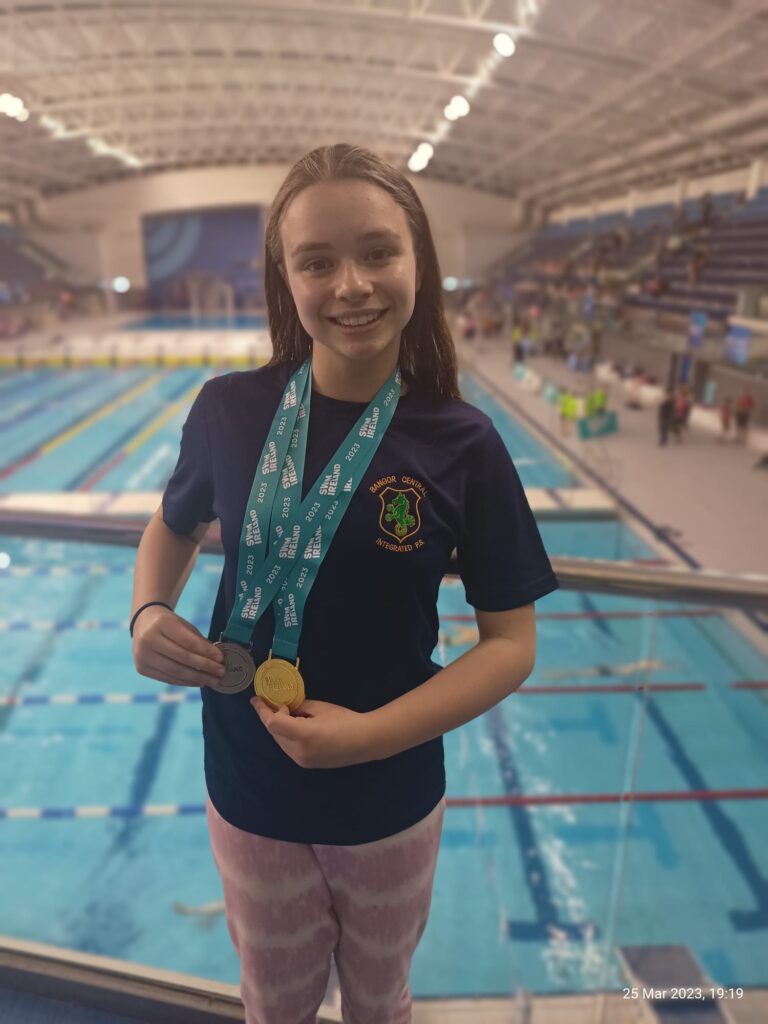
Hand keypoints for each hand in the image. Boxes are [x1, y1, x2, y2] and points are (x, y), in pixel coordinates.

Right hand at [132, 607, 225, 687]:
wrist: (143, 623)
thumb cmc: (170, 624)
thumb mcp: (184, 626)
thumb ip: (198, 641)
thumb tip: (216, 660)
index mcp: (161, 623)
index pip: (188, 642)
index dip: (206, 652)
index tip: (221, 658)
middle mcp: (148, 639)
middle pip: (182, 658)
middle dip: (205, 667)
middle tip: (221, 672)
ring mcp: (142, 655)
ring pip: (175, 672)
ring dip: (197, 678)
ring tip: (213, 680)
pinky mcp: (141, 668)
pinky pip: (168, 679)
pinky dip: (186, 682)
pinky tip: (199, 682)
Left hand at [250, 696, 377, 768]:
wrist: (365, 742)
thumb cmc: (346, 720)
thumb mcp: (320, 707)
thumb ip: (299, 707)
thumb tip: (285, 707)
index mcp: (304, 734)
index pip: (273, 723)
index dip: (262, 710)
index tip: (257, 699)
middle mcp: (299, 751)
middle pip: (273, 732)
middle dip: (270, 717)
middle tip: (272, 702)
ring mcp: (302, 761)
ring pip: (279, 741)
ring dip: (278, 727)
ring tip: (285, 712)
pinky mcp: (305, 764)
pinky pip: (288, 748)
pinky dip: (286, 735)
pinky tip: (294, 725)